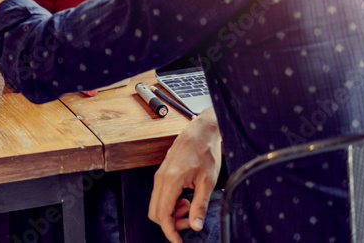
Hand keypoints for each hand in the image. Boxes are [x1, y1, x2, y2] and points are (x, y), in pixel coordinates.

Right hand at [148, 109, 221, 242]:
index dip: (170, 232)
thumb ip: (200, 206)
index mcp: (170, 181)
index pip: (162, 215)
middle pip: (155, 212)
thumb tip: (195, 226)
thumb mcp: (208, 182)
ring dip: (172, 213)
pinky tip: (187, 199)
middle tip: (190, 222)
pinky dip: (171, 203)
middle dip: (171, 223)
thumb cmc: (205, 152)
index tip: (179, 242)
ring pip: (157, 204)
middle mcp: (161, 179)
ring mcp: (160, 175)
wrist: (201, 131)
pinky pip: (161, 195)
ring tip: (191, 208)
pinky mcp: (163, 174)